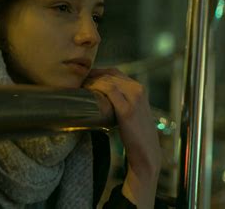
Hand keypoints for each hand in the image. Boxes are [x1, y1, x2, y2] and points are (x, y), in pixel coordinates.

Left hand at [83, 68, 161, 207]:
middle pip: (110, 74)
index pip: (114, 72)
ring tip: (79, 87)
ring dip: (91, 81)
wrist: (146, 153)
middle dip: (92, 75)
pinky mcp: (127, 110)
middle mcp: (138, 89)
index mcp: (139, 88)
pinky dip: (96, 89)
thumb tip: (99, 95)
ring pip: (108, 80)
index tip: (83, 78)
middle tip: (77, 82)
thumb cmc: (135, 135)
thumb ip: (119, 100)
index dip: (97, 72)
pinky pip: (109, 91)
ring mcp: (134, 98)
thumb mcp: (129, 111)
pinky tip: (87, 94)